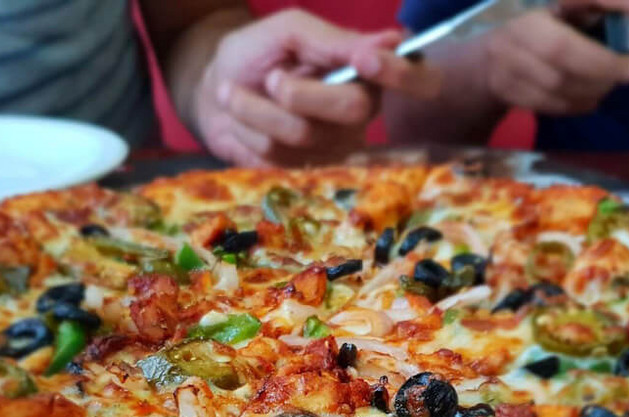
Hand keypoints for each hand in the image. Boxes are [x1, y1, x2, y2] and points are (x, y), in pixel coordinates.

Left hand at [195, 9, 440, 166]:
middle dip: (299, 93)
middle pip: (352, 110)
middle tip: (270, 77)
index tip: (365, 61)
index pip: (417, 79)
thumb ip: (335, 41)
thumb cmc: (256, 54)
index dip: (400, 73)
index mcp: (369, 73)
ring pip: (302, 134)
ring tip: (236, 92)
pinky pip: (275, 155)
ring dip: (254, 108)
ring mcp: (333, 148)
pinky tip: (241, 119)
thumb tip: (393, 40)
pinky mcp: (301, 172)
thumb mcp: (291, 31)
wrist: (211, 89)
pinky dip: (246, 130)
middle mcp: (361, 114)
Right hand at [479, 0, 628, 115]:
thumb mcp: (573, 10)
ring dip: (593, 88)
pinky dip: (577, 104)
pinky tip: (589, 97)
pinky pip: (550, 104)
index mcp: (548, 2)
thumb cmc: (545, 29)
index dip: (625, 0)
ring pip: (557, 84)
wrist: (486, 64)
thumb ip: (612, 7)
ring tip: (610, 83)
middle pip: (562, 51)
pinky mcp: (507, 91)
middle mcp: (521, 28)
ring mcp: (509, 63)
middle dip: (603, 66)